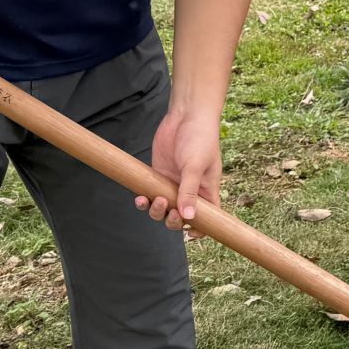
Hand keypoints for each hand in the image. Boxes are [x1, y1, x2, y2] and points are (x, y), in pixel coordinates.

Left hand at [137, 110, 221, 230]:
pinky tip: (140, 198)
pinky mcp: (158, 176)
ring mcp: (173, 185)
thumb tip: (189, 218)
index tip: (189, 232)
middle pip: (181, 218)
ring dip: (157, 211)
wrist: (186, 115)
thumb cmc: (200, 138)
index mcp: (206, 191)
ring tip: (156, 200)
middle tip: (169, 211)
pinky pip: (150, 196)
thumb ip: (190, 192)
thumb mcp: (196, 165)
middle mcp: (190, 191)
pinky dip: (144, 201)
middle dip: (173, 221)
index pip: (208, 218)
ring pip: (163, 210)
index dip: (200, 229)